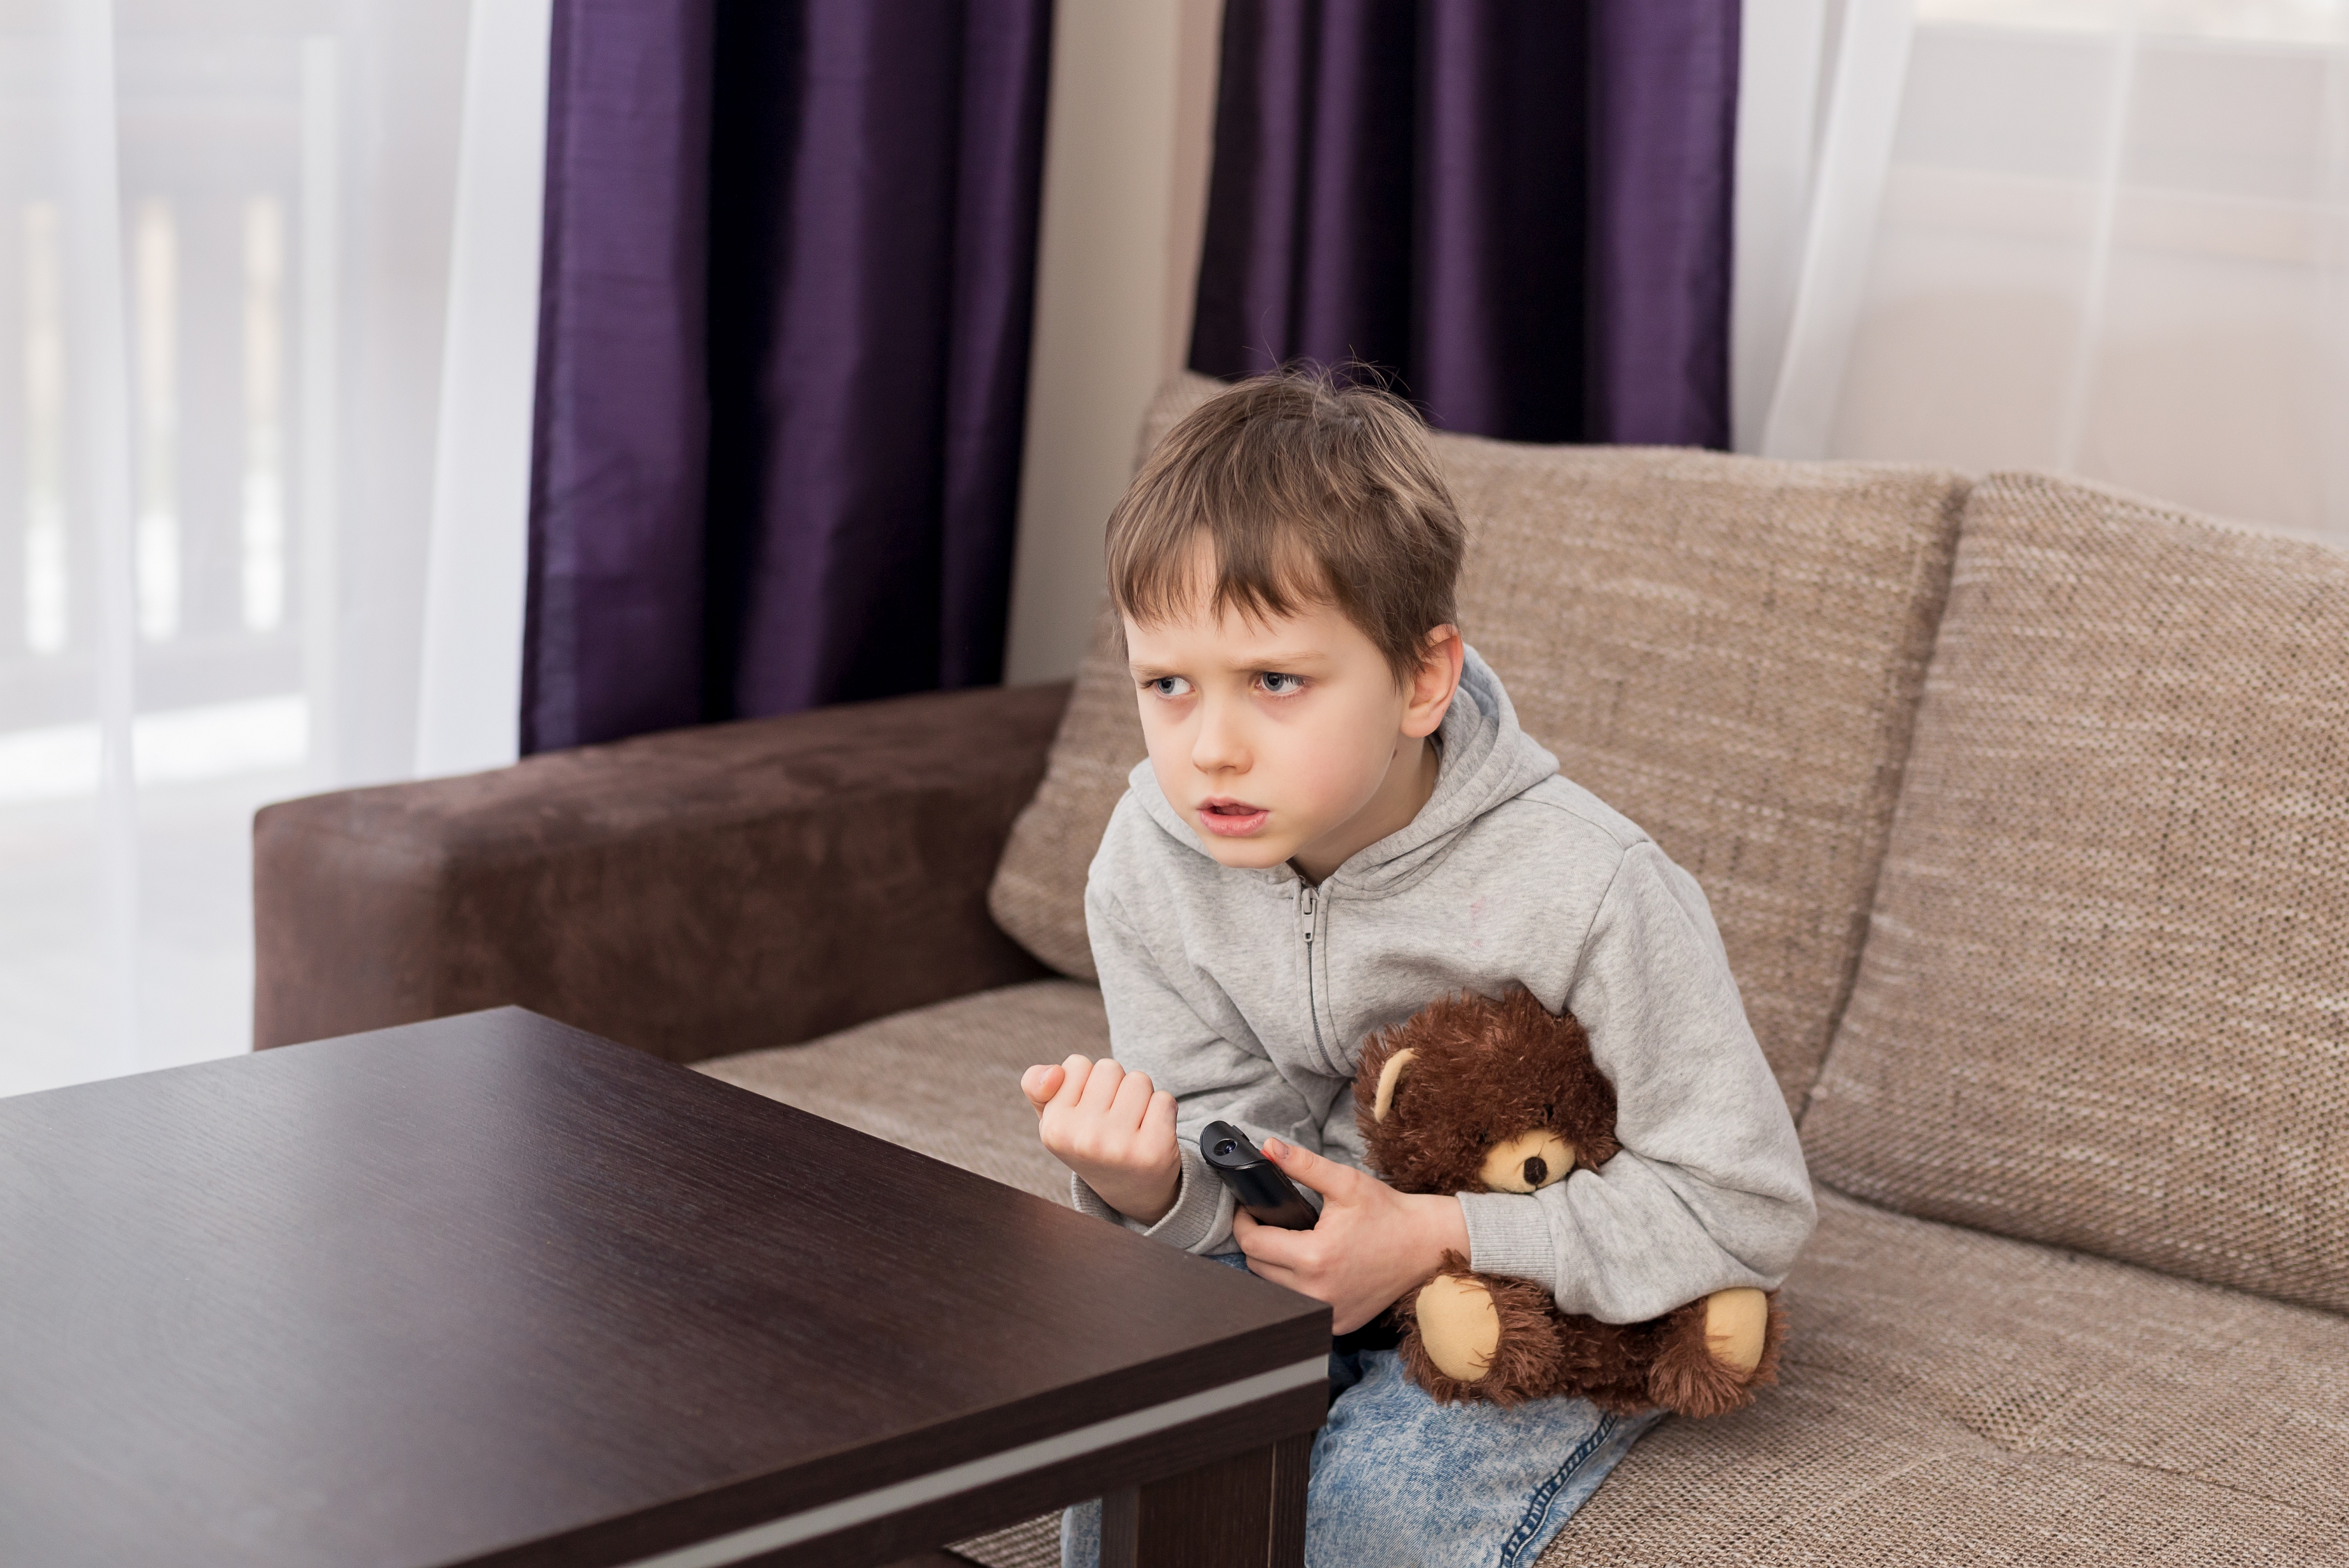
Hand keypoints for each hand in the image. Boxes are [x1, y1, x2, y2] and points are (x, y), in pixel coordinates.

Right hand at [1021, 1055, 1180, 1224]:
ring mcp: (1119, 1147)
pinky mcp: (1154, 1152)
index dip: (1086, 1081)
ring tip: (1133, 1125)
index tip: (1087, 1112)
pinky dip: (1163, 1110)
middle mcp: (1083, 1140)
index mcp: (1054, 1128)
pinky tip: (1153, 1133)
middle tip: (1114, 1120)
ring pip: (1139, 1080)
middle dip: (1116, 1086)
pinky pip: (1165, 1100)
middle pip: (1109, 1068)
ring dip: (1141, 1096)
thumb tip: (1054, 1072)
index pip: (1076, 1064)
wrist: (1132, 1191)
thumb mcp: (1055, 1116)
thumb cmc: (1091, 1141)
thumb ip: (1036, 1085)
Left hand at [1230, 1138, 1469, 1334]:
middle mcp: (1316, 1294)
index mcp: (1314, 1258)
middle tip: (1271, 1222)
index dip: (1243, 1222)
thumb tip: (1267, 1147)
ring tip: (1289, 1243)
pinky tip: (1311, 1269)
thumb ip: (1303, 1164)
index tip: (1248, 1209)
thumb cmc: (1388, 1212)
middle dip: (1258, 1242)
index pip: (1252, 1244)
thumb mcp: (1345, 1182)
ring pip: (1274, 1291)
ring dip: (1274, 1267)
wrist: (1427, 1245)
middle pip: (1258, 1269)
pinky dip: (1298, 1289)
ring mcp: (1327, 1315)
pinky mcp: (1338, 1326)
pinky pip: (1300, 1308)